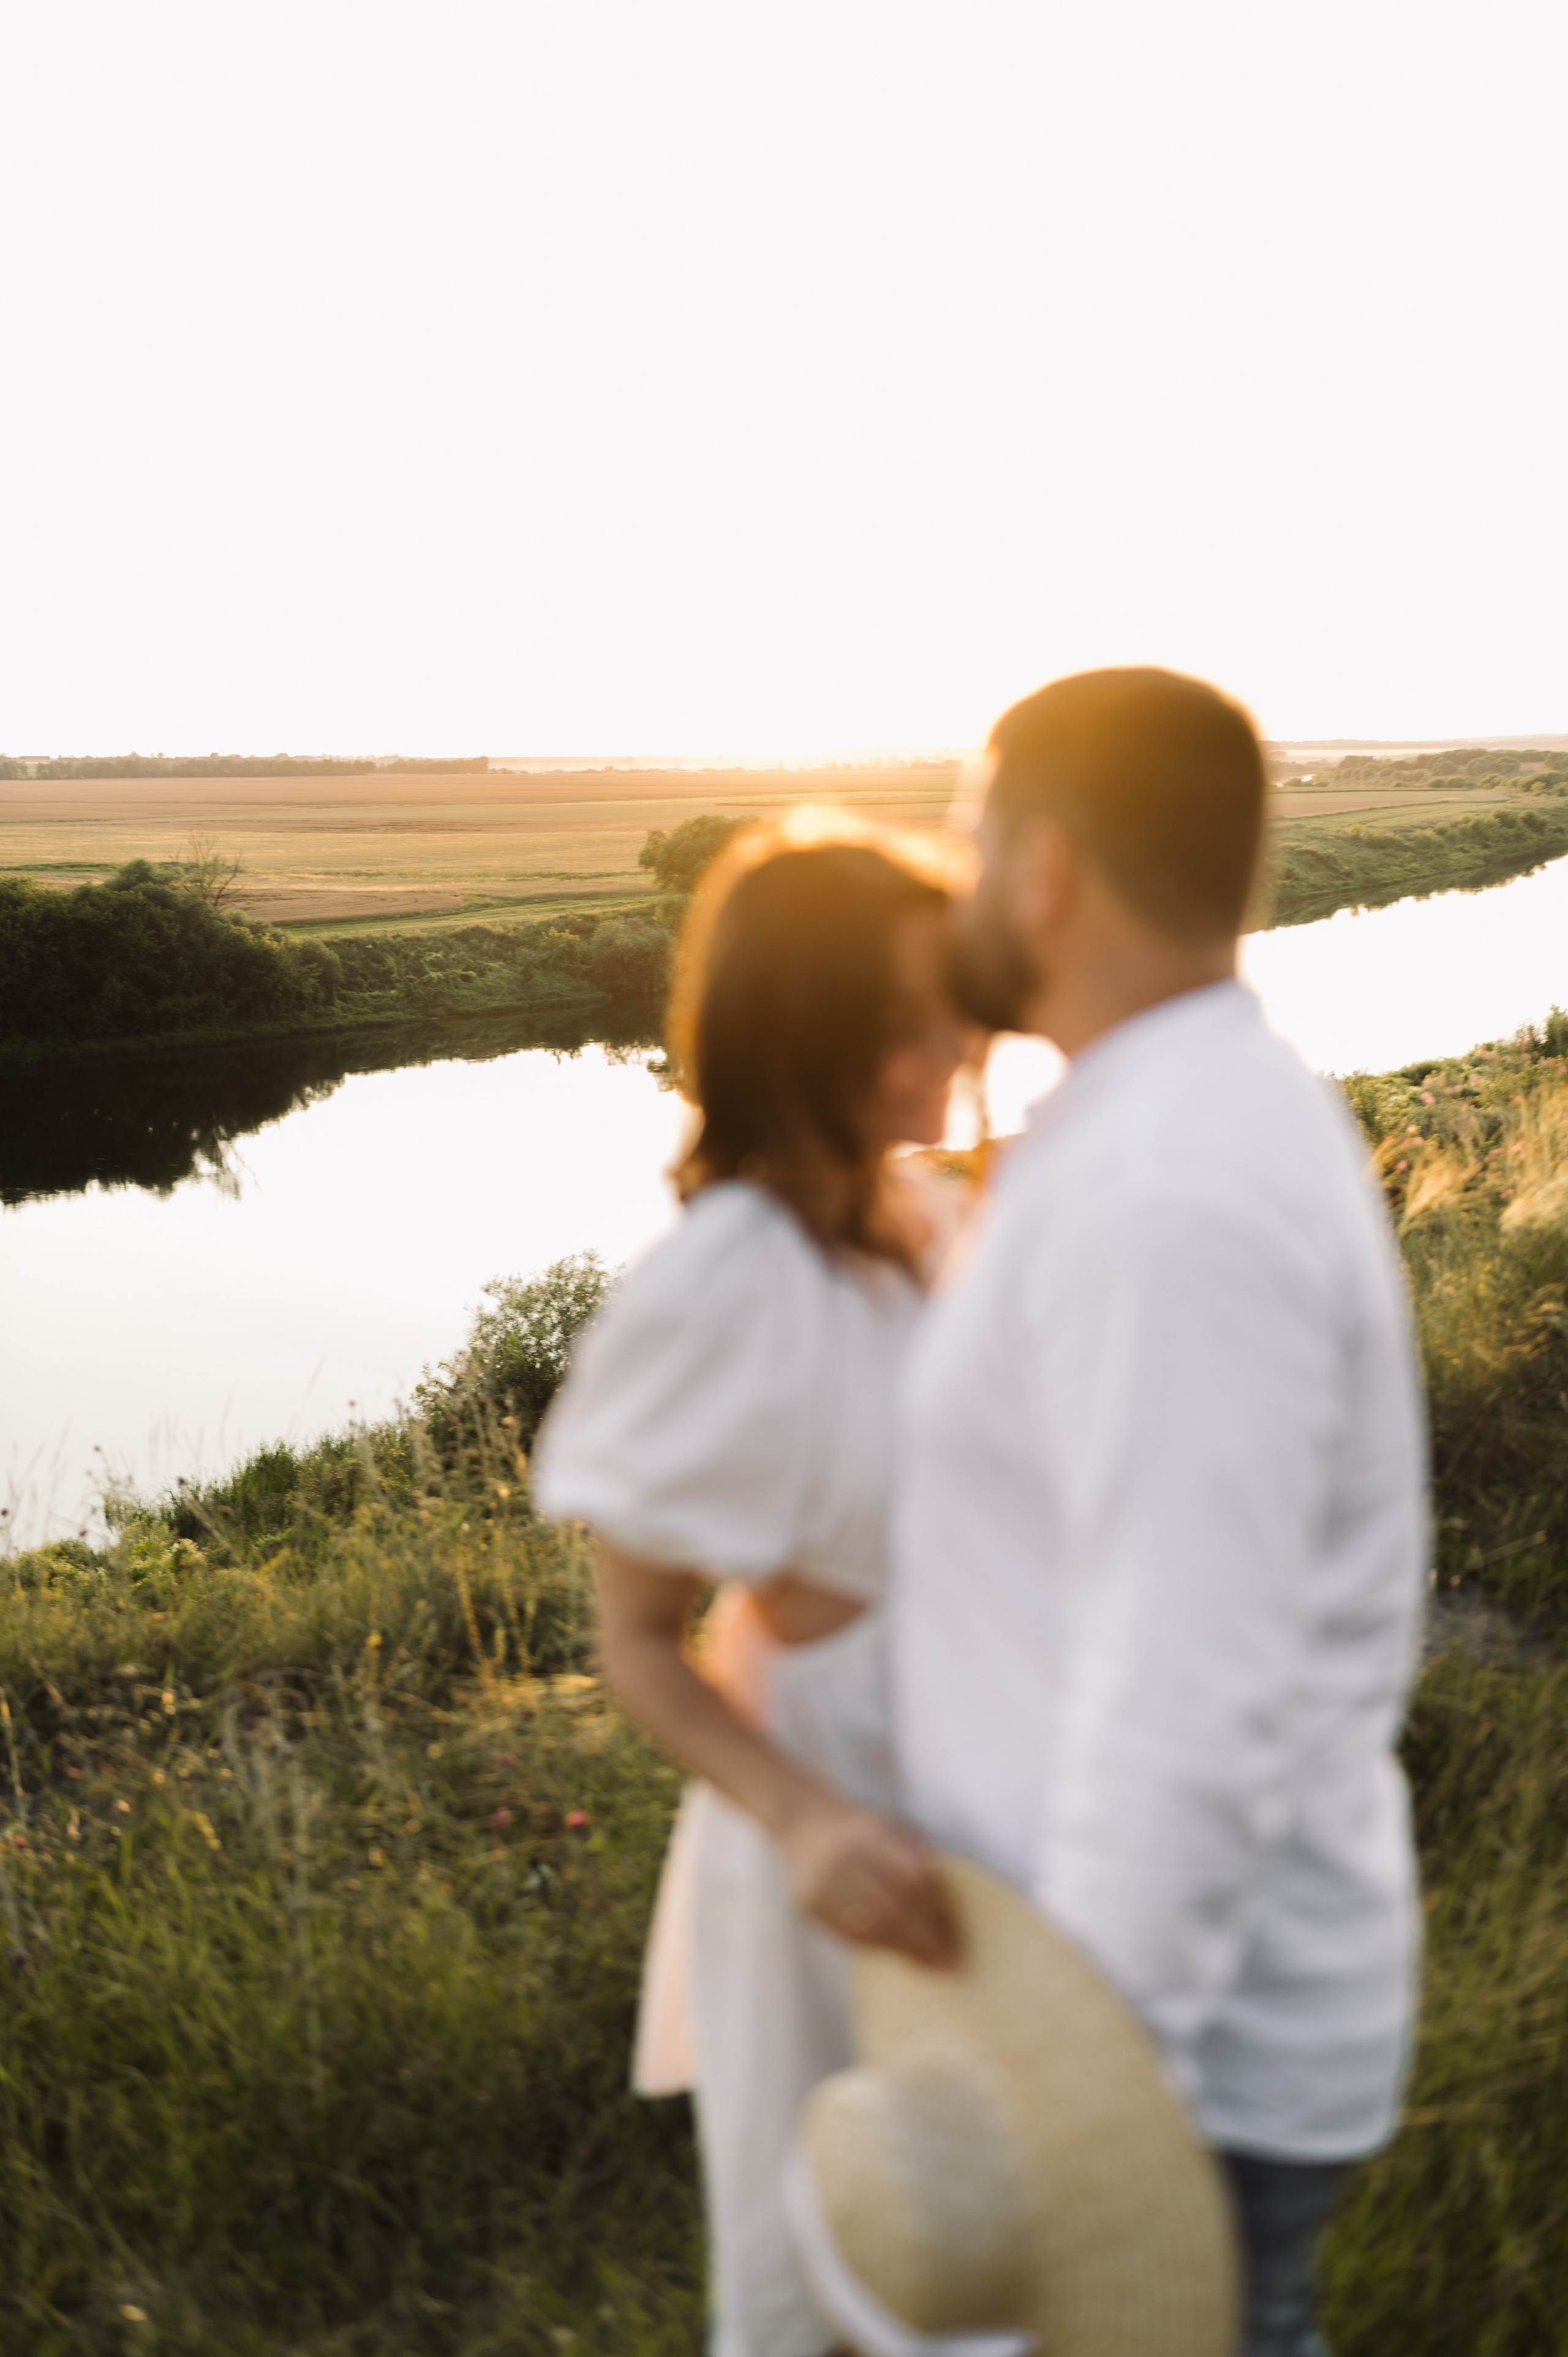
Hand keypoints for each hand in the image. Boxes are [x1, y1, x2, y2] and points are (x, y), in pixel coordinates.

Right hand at [780, 1795, 959, 1969]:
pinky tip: (896, 1952)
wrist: (804, 1822)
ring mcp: (820, 1883)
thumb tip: (946, 1908)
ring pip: (868, 1927)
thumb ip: (916, 1856)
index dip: (933, 1910)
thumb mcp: (891, 1826)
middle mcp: (841, 1857)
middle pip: (889, 1908)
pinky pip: (847, 1934)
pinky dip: (876, 1946)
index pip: (909, 1878)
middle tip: (948, 1962)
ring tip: (928, 1964)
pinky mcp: (806, 1904)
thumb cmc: (860, 1828)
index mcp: (868, 1832)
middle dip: (922, 1939)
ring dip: (902, 1949)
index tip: (954, 1933)